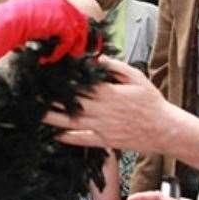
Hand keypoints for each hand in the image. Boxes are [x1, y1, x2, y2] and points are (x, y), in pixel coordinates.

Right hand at [20, 0, 88, 63]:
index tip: (72, 39)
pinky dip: (60, 51)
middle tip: (75, 51)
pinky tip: (51, 57)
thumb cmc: (14, 19)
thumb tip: (51, 32)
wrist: (11, 20)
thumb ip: (47, 19)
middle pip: (80, 20)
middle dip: (79, 38)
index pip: (73, 11)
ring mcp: (65, 10)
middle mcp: (62, 0)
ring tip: (68, 56)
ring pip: (78, 31)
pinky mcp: (64, 22)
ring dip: (71, 46)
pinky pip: (69, 40)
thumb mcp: (34, 14)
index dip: (74, 27)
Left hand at [43, 56, 176, 152]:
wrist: (165, 129)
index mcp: (110, 93)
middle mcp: (103, 111)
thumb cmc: (151, 101)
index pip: (81, 85)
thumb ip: (116, 67)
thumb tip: (98, 58)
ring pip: (73, 122)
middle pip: (72, 103)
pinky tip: (55, 134)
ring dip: (53, 117)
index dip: (64, 80)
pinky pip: (83, 140)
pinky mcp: (105, 141)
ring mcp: (103, 127)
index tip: (48, 75)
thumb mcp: (137, 77)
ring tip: (36, 112)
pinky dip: (68, 137)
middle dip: (52, 98)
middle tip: (33, 94)